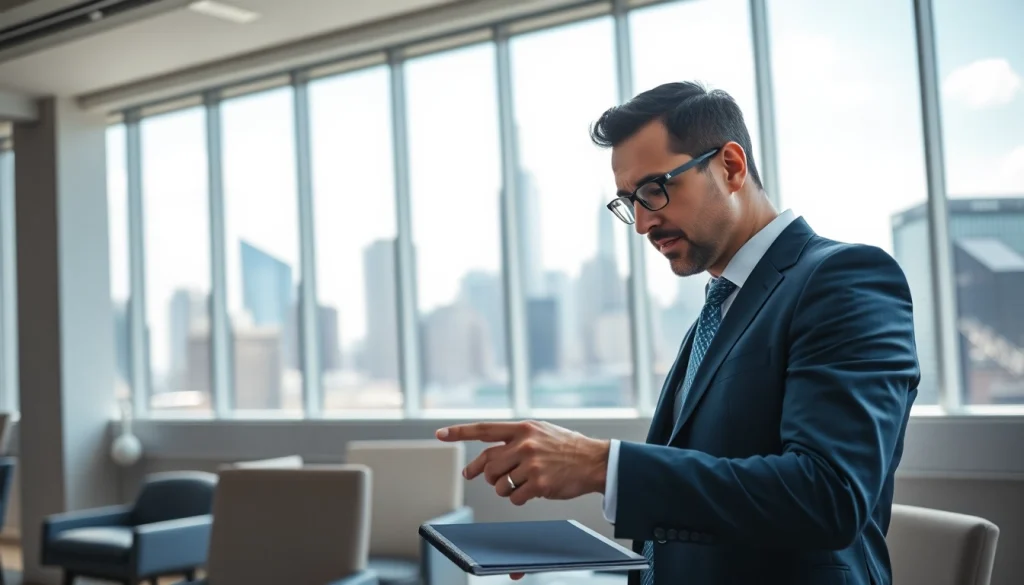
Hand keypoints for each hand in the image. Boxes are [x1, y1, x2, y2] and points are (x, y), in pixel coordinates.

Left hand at [435, 420, 609, 505]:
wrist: (594, 461)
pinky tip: (532, 491)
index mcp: (523, 428)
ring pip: (498, 484)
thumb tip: (485, 459)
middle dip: (484, 474)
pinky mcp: (538, 484)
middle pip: (487, 464)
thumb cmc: (565, 448)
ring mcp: (531, 464)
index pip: (484, 430)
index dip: (459, 432)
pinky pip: (514, 498)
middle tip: (484, 478)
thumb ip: (514, 439)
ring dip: (504, 488)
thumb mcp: (540, 432)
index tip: (440, 434)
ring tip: (521, 483)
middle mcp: (524, 444)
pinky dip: (518, 498)